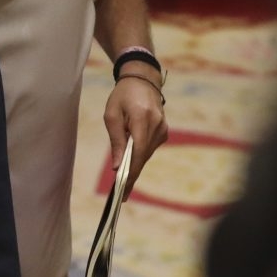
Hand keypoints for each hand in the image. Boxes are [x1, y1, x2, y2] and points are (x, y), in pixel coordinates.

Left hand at [104, 67, 168, 194]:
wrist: (142, 81)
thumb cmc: (122, 96)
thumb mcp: (112, 115)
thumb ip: (116, 140)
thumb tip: (116, 165)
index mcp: (143, 119)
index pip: (137, 151)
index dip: (130, 171)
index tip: (122, 187)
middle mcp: (157, 126)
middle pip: (143, 156)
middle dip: (131, 175)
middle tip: (120, 196)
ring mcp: (163, 129)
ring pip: (146, 154)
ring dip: (134, 167)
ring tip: (122, 185)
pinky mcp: (164, 131)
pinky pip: (149, 148)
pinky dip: (139, 156)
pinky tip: (130, 165)